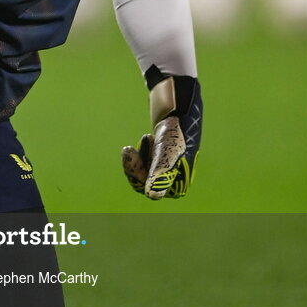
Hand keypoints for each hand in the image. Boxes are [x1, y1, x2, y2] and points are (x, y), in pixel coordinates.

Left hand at [121, 73, 201, 199]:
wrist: (178, 110)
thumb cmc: (175, 132)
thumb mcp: (166, 154)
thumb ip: (160, 175)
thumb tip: (152, 196)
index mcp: (179, 185)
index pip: (148, 190)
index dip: (136, 174)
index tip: (128, 150)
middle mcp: (175, 181)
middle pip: (144, 183)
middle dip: (135, 164)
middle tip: (127, 148)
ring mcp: (169, 171)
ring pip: (143, 173)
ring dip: (140, 156)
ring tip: (147, 137)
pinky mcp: (163, 160)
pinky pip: (146, 164)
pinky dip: (143, 152)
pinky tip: (148, 137)